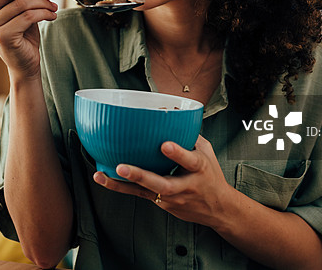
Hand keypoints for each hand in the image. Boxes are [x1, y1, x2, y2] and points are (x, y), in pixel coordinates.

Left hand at [92, 135, 234, 228]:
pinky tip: (104, 178)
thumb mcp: (206, 152)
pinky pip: (139, 194)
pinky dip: (121, 187)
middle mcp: (184, 186)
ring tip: (102, 175)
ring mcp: (171, 198)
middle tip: (122, 167)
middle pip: (161, 183)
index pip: (190, 161)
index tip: (165, 145)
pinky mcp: (160, 203)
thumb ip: (189, 134)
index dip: (178, 153)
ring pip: (145, 191)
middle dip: (141, 175)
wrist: (218, 210)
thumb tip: (170, 112)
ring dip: (122, 184)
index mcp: (199, 170)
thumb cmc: (210, 175)